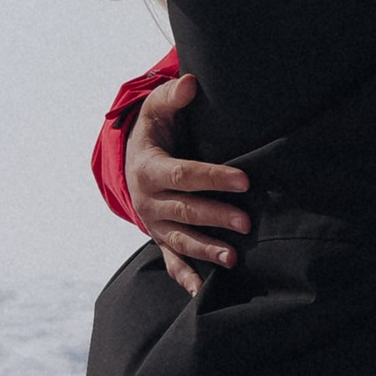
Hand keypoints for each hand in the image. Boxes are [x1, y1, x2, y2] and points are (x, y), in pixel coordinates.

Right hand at [125, 73, 251, 300]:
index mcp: (150, 170)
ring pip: (181, 239)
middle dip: (215, 217)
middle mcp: (149, 201)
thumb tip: (190, 83)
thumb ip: (172, 97)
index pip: (185, 175)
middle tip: (246, 221)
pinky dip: (185, 277)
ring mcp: (155, 224)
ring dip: (206, 250)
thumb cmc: (153, 133)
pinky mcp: (161, 238)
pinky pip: (171, 260)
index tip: (244, 180)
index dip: (214, 177)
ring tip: (233, 258)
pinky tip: (202, 292)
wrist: (129, 163)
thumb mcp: (156, 111)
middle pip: (186, 210)